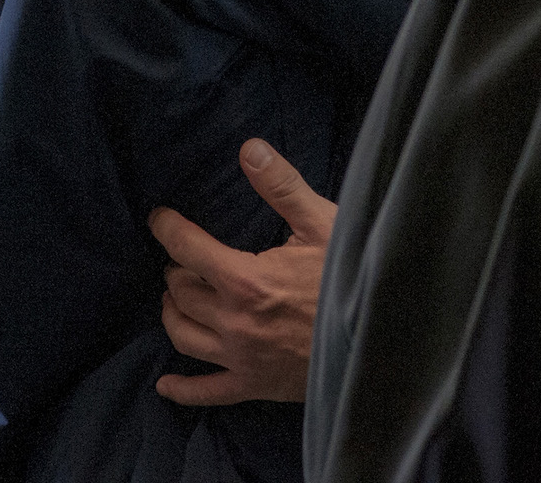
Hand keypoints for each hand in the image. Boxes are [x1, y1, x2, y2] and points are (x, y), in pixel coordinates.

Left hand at [149, 138, 334, 406]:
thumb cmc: (354, 279)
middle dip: (177, 272)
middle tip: (182, 260)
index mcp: (245, 280)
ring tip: (175, 298)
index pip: (188, 249)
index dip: (168, 230)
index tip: (159, 219)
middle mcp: (234, 322)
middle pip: (182, 293)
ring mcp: (241, 358)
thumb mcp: (324, 224)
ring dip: (173, 314)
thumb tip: (250, 149)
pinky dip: (182, 390)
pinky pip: (207, 392)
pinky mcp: (254, 385)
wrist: (381, 341)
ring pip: (184, 336)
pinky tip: (166, 385)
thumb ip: (282, 187)